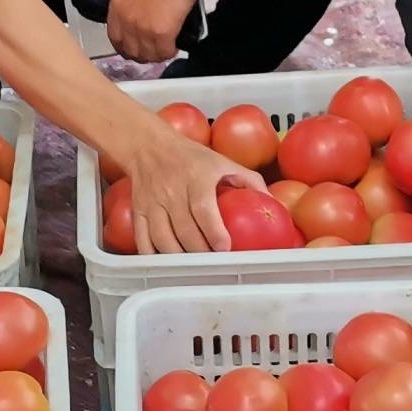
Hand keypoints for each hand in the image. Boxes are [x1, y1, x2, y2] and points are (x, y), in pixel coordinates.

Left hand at [107, 0, 198, 65]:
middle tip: (151, 51)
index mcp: (116, 7)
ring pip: (147, 56)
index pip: (114, 37)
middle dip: (140, 54)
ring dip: (155, 55)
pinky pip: (164, 52)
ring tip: (164, 50)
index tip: (133, 46)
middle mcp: (126, 23)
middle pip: (129, 51)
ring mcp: (143, 31)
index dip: (124, 45)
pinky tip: (175, 47)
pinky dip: (169, 52)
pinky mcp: (162, 35)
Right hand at [119, 122, 265, 253]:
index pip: (203, 210)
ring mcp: (153, 203)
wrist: (148, 146)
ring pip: (163, 239)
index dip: (214, 232)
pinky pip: (143, 239)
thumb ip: (249, 180)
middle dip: (200, 252)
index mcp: (196, 178)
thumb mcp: (222, 161)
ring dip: (179, 257)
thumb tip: (272, 202)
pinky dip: (154, 256)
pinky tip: (168, 263)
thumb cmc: (189, 156)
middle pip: (184, 231)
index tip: (225, 248)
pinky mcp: (139, 210)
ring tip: (194, 264)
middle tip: (214, 262)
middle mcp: (172, 191)